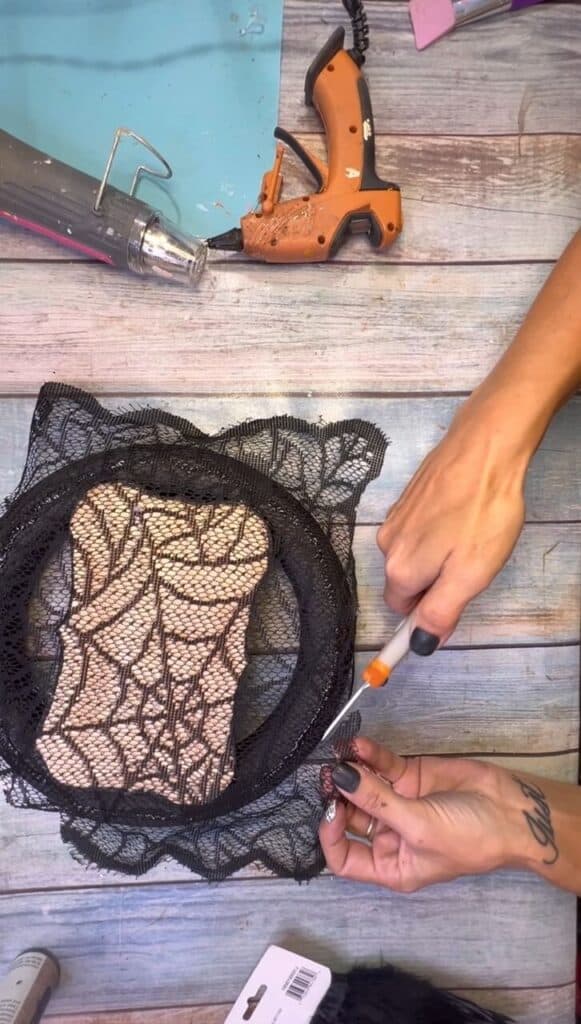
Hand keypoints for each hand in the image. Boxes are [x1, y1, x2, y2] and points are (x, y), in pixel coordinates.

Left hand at [319, 738, 534, 891]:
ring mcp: (397, 803)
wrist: (512, 812)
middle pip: (349, 817)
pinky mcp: (408, 777)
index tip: (329, 810)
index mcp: (391, 865)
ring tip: (339, 755)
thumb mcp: (420, 826)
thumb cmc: (470, 838)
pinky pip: (381, 766)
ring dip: (349, 771)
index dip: (331, 837)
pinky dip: (367, 755)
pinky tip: (357, 745)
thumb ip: (377, 801)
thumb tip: (340, 778)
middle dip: (337, 797)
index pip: (345, 859)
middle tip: (328, 776)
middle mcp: (389, 835)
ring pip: (362, 786)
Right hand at [377, 396, 527, 652]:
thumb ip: (440, 612)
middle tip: (472, 567)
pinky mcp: (408, 496)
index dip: (424, 617)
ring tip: (471, 536)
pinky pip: (418, 529)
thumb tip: (420, 644)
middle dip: (435, 582)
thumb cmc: (482, 512)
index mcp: (400, 568)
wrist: (485, 446)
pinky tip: (462, 515)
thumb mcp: (469, 575)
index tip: (448, 612)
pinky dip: (438, 530)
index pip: (402, 610)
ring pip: (414, 553)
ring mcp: (395, 516)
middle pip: (407, 581)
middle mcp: (388, 543)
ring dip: (437, 555)